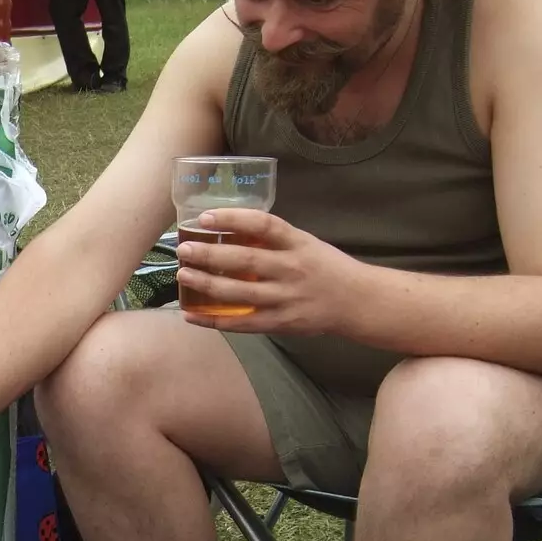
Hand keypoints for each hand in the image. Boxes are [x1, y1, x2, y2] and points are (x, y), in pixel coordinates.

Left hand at [173, 208, 356, 336]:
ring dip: (206, 284)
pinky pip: (241, 323)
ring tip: (183, 275)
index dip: (233, 218)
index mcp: (297, 243)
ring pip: (238, 293)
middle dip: (209, 255)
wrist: (358, 302)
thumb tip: (229, 228)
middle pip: (245, 260)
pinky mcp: (280, 323)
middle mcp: (291, 269)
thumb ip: (273, 239)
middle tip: (184, 249)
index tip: (206, 217)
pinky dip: (213, 321)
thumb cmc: (326, 267)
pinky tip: (190, 315)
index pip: (263, 224)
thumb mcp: (305, 243)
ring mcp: (285, 298)